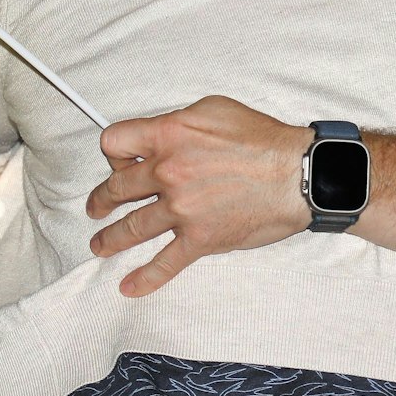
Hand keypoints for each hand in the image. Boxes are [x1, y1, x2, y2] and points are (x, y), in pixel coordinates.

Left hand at [84, 96, 308, 296]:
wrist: (297, 173)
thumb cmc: (265, 140)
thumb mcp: (215, 110)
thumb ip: (180, 122)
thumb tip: (163, 134)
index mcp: (169, 136)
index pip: (115, 144)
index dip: (113, 154)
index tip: (117, 163)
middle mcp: (168, 171)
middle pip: (117, 188)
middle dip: (102, 199)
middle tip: (97, 207)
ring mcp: (181, 209)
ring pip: (132, 227)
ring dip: (111, 238)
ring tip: (101, 244)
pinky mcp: (199, 238)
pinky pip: (164, 263)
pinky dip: (145, 278)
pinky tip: (130, 285)